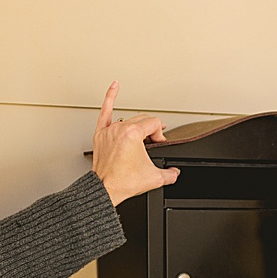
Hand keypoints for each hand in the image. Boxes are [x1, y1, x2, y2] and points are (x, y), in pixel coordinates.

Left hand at [91, 82, 178, 205]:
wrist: (105, 190)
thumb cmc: (123, 182)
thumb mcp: (154, 178)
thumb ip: (170, 174)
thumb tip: (175, 172)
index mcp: (133, 134)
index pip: (154, 124)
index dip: (160, 134)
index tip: (158, 145)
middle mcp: (120, 129)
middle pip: (143, 120)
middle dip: (151, 131)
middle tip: (152, 145)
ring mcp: (109, 131)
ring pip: (129, 119)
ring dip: (137, 127)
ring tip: (142, 135)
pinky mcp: (101, 134)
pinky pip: (105, 111)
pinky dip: (110, 98)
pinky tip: (114, 87)